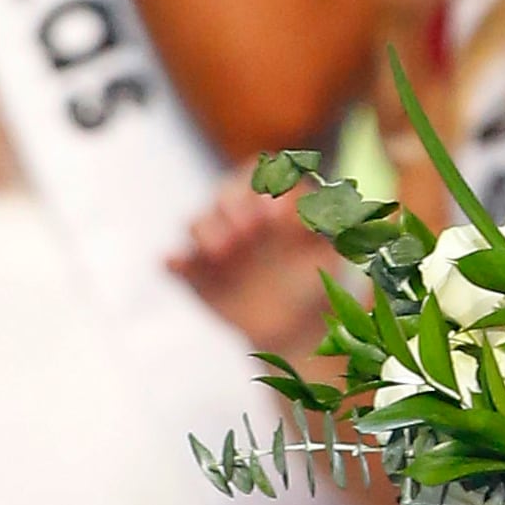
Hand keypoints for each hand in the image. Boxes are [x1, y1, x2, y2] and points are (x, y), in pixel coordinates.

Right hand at [170, 182, 334, 350]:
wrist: (296, 326)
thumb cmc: (316, 280)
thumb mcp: (331, 252)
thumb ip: (331, 227)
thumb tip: (330, 210)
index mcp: (272, 203)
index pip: (263, 177)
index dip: (266, 190)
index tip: (277, 218)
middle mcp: (238, 216)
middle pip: (225, 192)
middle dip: (233, 206)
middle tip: (249, 231)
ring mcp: (214, 243)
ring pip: (196, 222)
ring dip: (206, 231)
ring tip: (224, 252)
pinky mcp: (195, 273)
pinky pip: (175, 261)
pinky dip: (173, 260)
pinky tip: (176, 263)